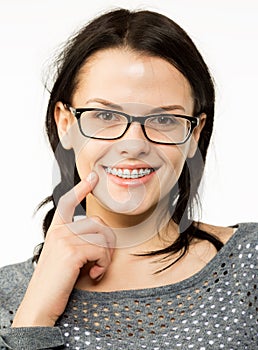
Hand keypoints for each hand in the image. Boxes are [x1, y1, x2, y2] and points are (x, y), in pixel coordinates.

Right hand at [12, 172, 114, 326]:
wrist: (40, 305)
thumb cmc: (55, 282)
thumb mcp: (63, 256)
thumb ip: (75, 241)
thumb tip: (97, 235)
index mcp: (56, 230)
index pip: (69, 201)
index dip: (82, 188)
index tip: (93, 177)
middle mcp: (59, 230)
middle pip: (98, 222)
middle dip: (107, 241)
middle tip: (102, 259)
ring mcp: (64, 239)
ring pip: (102, 236)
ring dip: (106, 255)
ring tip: (97, 267)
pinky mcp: (72, 251)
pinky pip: (101, 249)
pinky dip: (103, 263)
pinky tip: (94, 273)